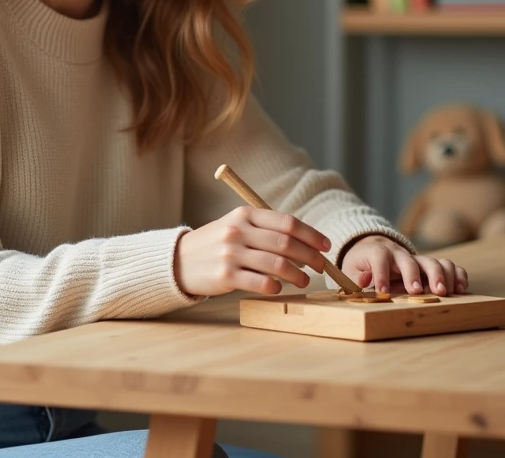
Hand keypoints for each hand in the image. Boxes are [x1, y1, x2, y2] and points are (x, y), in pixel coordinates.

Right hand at [174, 207, 330, 296]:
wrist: (179, 260)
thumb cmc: (215, 244)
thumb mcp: (235, 225)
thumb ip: (264, 228)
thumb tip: (303, 241)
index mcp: (244, 214)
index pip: (287, 222)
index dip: (311, 234)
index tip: (325, 245)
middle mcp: (238, 231)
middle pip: (286, 243)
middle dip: (310, 256)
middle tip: (321, 266)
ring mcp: (231, 253)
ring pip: (277, 264)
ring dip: (297, 275)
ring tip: (304, 280)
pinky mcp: (225, 276)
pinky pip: (261, 282)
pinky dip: (275, 287)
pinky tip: (278, 288)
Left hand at [340, 235, 468, 295]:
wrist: (374, 247)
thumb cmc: (362, 263)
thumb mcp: (351, 269)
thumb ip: (356, 276)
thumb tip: (365, 279)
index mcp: (379, 253)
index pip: (380, 258)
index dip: (381, 274)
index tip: (383, 292)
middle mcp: (401, 254)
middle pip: (411, 260)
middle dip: (415, 276)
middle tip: (418, 292)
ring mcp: (418, 259)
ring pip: (433, 261)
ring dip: (441, 275)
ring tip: (444, 293)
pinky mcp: (430, 265)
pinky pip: (449, 265)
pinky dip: (457, 275)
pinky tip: (460, 288)